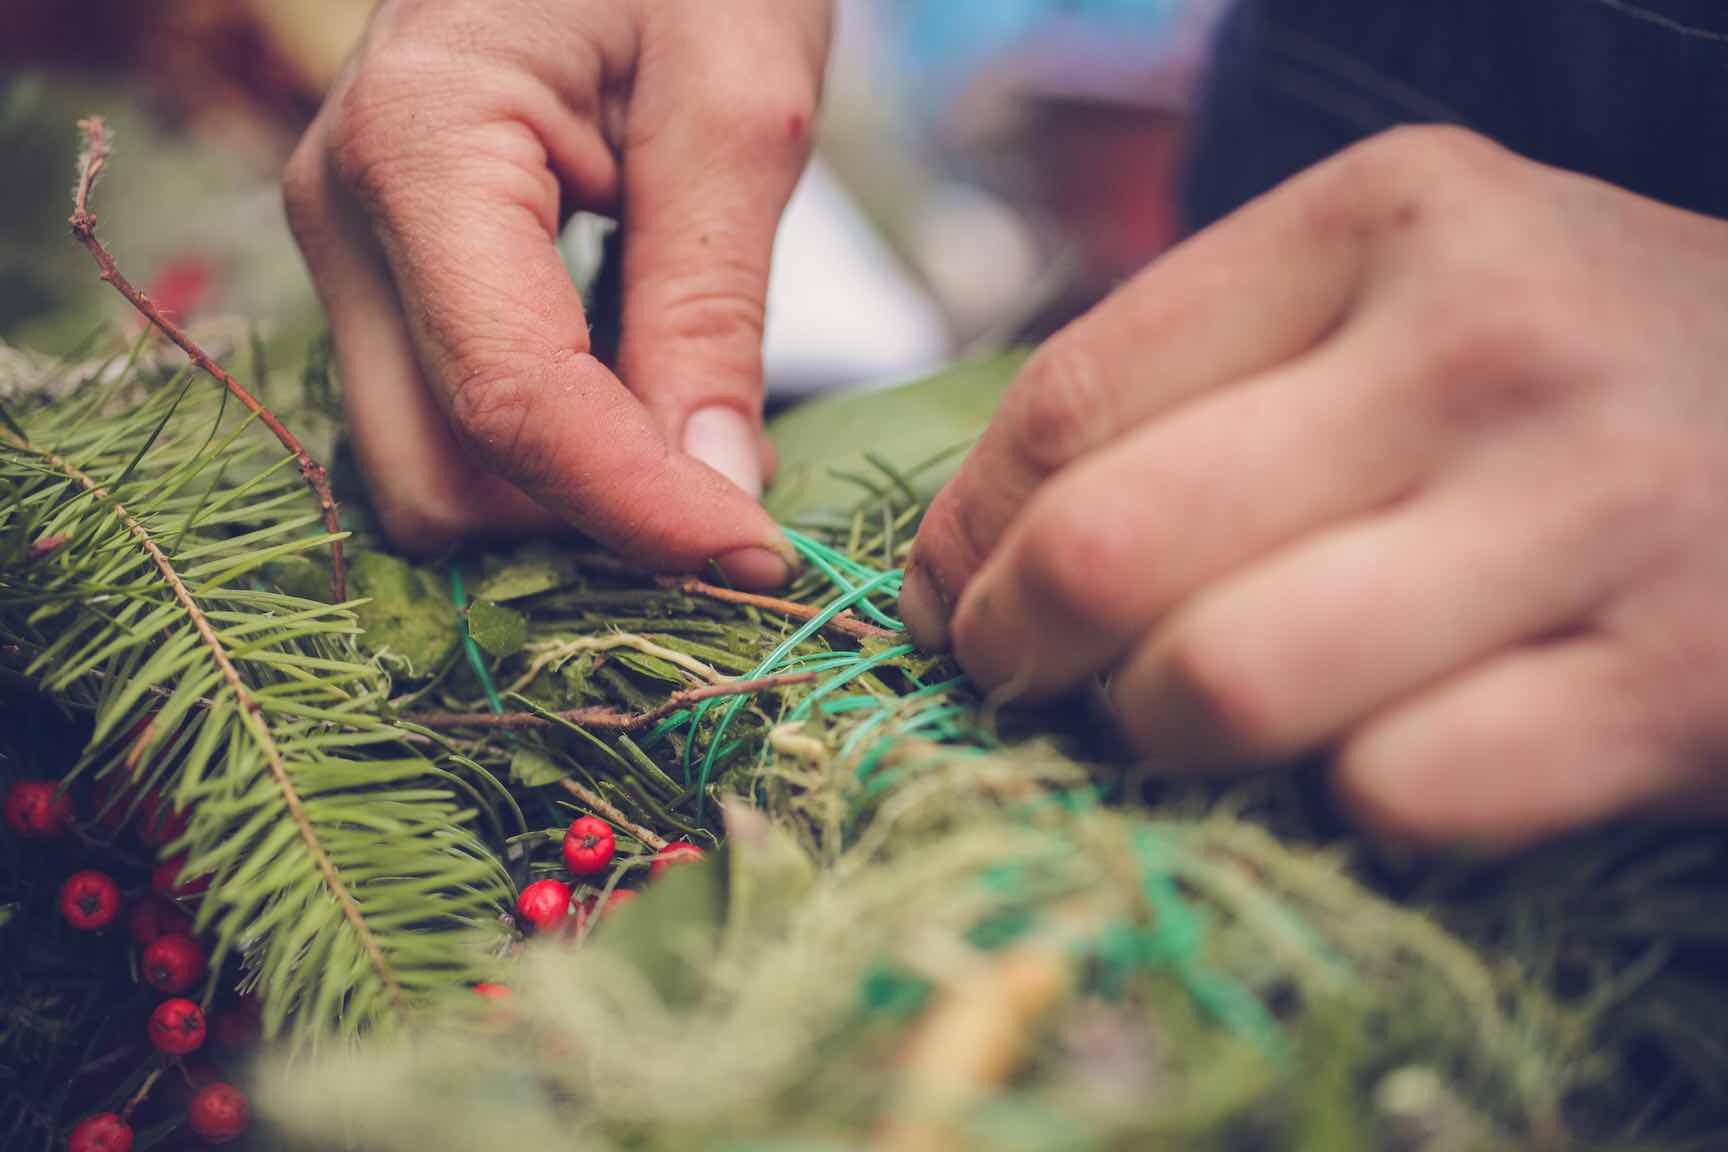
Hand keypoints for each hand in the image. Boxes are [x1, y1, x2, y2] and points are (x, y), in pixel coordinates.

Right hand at [284, 0, 831, 584]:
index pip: (511, 396)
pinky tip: (645, 397)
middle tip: (737, 499)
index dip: (637, 506)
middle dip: (588, 520)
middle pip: (438, 479)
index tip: (760, 561)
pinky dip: (551, 456)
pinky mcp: (388, 280)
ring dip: (568, 499)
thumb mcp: (735, 105)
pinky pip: (449, 425)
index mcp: (420, 145)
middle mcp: (346, 216)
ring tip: (698, 426)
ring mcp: (353, 254)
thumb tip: (716, 492)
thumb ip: (712, 305)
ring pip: (431, 474)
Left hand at [902, 125, 1727, 846]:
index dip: (962, 530)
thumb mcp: (1406, 291)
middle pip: (1112, 550)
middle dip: (1014, 650)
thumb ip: (1207, 374)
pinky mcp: (1675, 689)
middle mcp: (1487, 344)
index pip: (1072, 397)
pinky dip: (1342, 801)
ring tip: (1179, 722)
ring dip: (1159, 736)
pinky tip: (1367, 756)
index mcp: (1388, 220)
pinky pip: (1392, 795)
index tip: (941, 596)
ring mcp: (1592, 515)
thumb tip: (978, 544)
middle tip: (1015, 681)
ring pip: (1224, 687)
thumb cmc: (1579, 372)